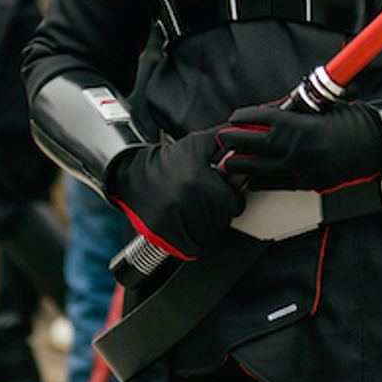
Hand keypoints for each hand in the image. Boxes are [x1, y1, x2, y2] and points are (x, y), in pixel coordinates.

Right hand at [108, 129, 243, 259]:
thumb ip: (223, 137)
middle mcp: (186, 201)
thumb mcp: (197, 143)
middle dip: (220, 214)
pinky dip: (194, 243)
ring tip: (200, 214)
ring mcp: (173, 219)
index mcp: (199, 180)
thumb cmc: (170, 160)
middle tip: (209, 203)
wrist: (136, 174)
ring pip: (208, 237)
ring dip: (208, 229)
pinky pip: (190, 249)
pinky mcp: (162, 233)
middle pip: (222, 222)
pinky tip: (190, 228)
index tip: (224, 195)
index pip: (234, 205)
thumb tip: (245, 132)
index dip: (232, 200)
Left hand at [216, 101, 381, 191]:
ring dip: (243, 166)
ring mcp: (303, 167)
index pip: (264, 119)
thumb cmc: (352, 123)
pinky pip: (281, 184)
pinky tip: (253, 181)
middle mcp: (299, 148)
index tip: (235, 117)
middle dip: (236, 141)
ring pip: (264, 169)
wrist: (375, 144)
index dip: (246, 117)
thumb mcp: (324, 110)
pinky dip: (264, 182)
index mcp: (301, 125)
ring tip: (228, 164)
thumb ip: (298, 113)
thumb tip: (273, 113)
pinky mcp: (311, 182)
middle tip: (223, 139)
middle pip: (257, 144)